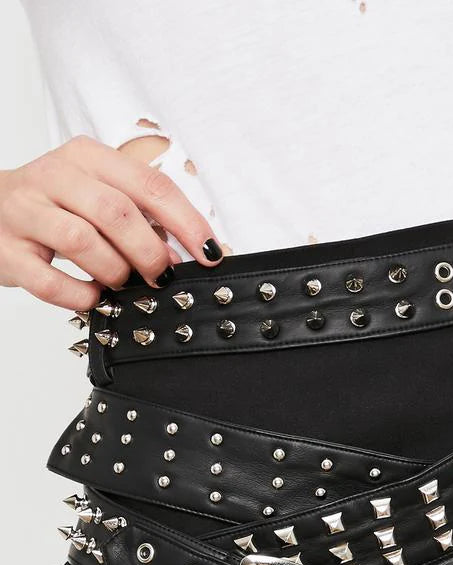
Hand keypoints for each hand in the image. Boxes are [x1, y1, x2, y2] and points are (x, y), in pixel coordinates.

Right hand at [0, 133, 222, 311]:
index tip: (210, 253)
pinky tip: (93, 296)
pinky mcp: (8, 251)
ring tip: (121, 282)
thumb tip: (184, 253)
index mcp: (87, 157)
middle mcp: (54, 177)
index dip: (186, 222)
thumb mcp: (94, 192)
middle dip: (149, 252)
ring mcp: (26, 212)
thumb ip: (137, 215)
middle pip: (117, 213)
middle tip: (161, 275)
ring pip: (83, 242)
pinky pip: (51, 281)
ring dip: (115, 271)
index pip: (150, 185)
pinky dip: (81, 295)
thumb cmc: (53, 206)